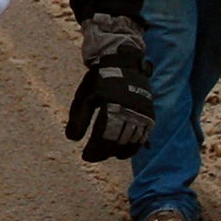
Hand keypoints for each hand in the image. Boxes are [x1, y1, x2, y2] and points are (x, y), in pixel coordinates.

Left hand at [64, 13, 155, 162]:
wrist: (124, 62)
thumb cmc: (99, 80)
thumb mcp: (85, 96)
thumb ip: (78, 117)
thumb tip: (71, 139)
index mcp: (111, 104)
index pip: (102, 136)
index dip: (94, 150)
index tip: (85, 157)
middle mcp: (128, 110)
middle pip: (116, 141)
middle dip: (103, 153)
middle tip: (92, 158)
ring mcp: (141, 113)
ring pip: (130, 141)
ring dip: (117, 152)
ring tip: (106, 155)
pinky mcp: (149, 114)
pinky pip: (143, 137)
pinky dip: (134, 148)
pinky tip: (123, 153)